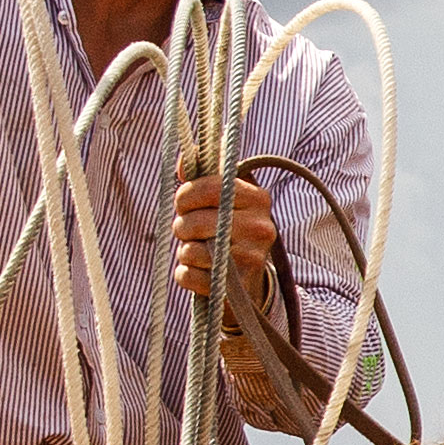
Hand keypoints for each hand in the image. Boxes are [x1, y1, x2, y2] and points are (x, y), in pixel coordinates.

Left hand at [168, 172, 283, 318]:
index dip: (186, 195)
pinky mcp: (236, 286)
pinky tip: (200, 271)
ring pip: (190, 250)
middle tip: (188, 229)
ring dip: (185, 251)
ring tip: (198, 250)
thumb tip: (182, 157)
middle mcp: (261, 227)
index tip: (183, 203)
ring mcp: (251, 258)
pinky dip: (186, 275)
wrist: (250, 279)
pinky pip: (189, 276)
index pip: (211, 188)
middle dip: (182, 226)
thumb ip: (204, 174)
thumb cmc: (230, 228)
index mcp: (258, 199)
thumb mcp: (225, 197)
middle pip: (196, 221)